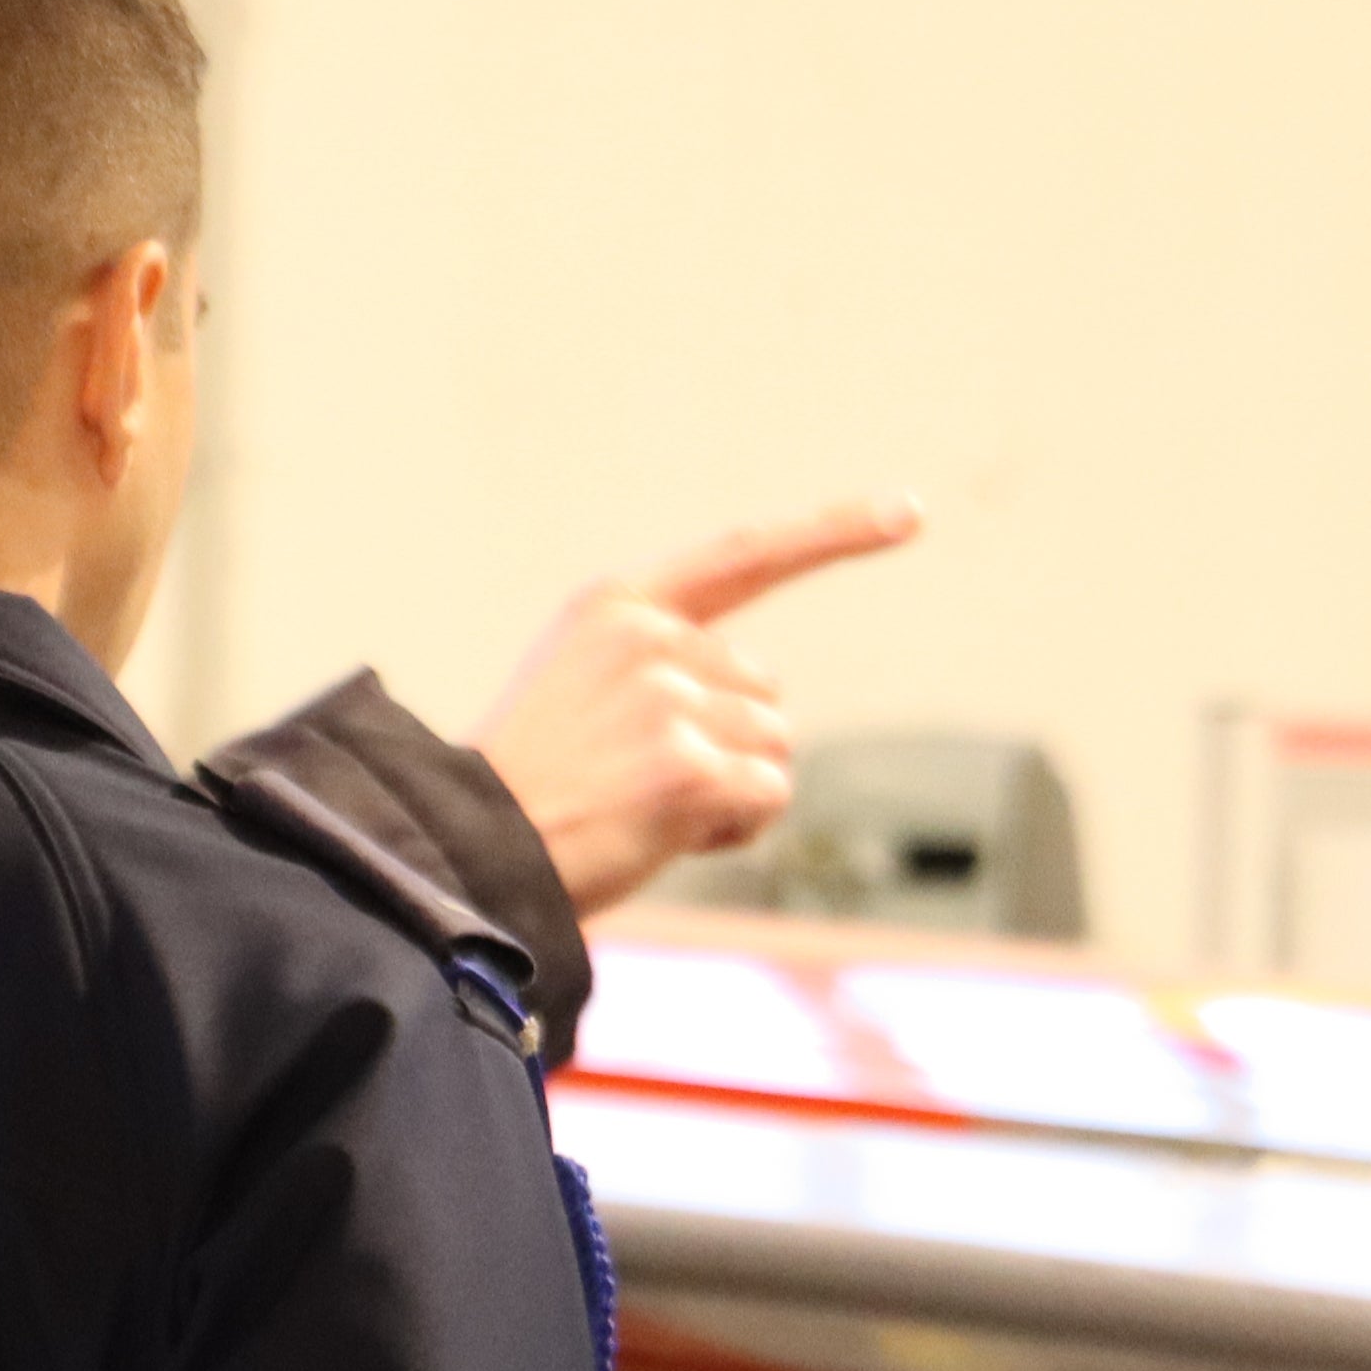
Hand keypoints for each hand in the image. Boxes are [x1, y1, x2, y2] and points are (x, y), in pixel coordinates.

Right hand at [472, 497, 924, 911]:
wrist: (463, 857)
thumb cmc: (523, 794)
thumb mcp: (577, 693)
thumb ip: (661, 670)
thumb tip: (765, 702)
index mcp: (615, 606)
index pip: (744, 556)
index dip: (833, 534)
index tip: (907, 512)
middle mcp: (650, 638)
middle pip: (764, 691)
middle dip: (726, 746)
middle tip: (632, 786)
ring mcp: (672, 699)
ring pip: (773, 747)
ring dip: (728, 793)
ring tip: (637, 811)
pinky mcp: (692, 767)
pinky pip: (768, 798)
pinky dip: (731, 830)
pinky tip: (659, 835)